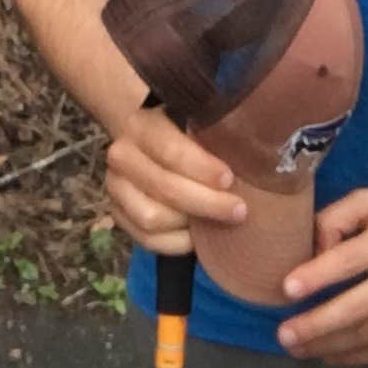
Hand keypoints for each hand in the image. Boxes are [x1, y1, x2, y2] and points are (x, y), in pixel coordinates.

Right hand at [104, 102, 248, 256]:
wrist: (150, 143)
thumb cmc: (185, 134)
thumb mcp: (197, 124)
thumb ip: (215, 136)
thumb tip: (252, 159)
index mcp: (142, 125)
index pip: (170, 150)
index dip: (202, 168)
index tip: (230, 180)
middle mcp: (122, 156)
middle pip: (165, 189)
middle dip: (207, 203)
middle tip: (239, 209)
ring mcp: (115, 188)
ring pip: (152, 219)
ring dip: (190, 224)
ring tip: (218, 220)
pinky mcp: (118, 215)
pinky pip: (147, 241)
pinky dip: (177, 243)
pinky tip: (197, 236)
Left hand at [275, 177, 367, 365]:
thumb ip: (336, 219)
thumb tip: (309, 252)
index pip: (350, 260)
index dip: (318, 275)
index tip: (286, 289)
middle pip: (359, 308)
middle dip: (318, 325)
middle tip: (284, 335)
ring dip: (332, 346)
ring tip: (298, 350)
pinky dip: (359, 357)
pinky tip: (331, 357)